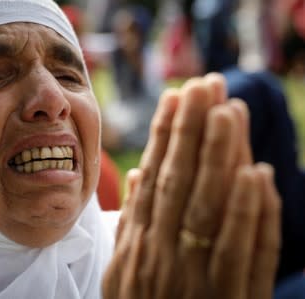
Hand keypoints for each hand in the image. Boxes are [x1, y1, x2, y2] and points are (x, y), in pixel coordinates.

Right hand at [102, 74, 280, 298]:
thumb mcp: (121, 270)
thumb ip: (130, 224)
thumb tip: (137, 175)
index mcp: (138, 245)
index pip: (153, 178)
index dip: (163, 135)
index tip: (176, 97)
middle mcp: (165, 255)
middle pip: (182, 183)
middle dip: (193, 131)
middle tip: (206, 85)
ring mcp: (199, 277)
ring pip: (212, 209)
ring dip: (221, 158)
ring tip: (230, 110)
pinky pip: (246, 254)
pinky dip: (253, 214)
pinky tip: (257, 175)